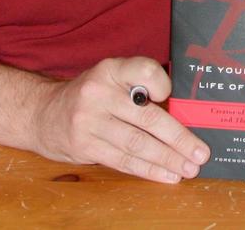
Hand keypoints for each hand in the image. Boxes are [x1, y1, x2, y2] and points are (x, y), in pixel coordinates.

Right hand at [29, 57, 208, 182]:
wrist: (43, 114)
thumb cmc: (92, 95)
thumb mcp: (111, 78)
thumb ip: (140, 87)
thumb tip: (185, 110)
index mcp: (111, 69)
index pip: (143, 70)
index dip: (162, 83)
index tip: (174, 95)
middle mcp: (99, 92)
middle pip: (147, 117)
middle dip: (179, 138)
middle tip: (200, 152)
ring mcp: (89, 120)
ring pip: (137, 144)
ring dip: (168, 159)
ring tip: (189, 168)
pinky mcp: (84, 145)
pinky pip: (123, 160)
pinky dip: (148, 169)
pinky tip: (167, 175)